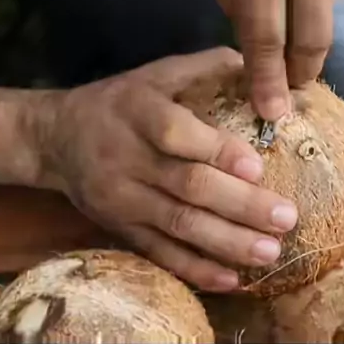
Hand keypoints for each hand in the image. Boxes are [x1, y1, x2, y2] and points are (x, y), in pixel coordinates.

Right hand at [32, 47, 297, 291]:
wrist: (56, 139)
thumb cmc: (120, 102)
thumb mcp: (154, 74)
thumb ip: (203, 67)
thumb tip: (258, 64)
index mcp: (137, 112)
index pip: (176, 133)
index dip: (216, 150)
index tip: (257, 166)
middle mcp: (128, 157)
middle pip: (187, 185)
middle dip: (240, 205)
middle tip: (286, 217)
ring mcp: (122, 199)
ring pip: (178, 224)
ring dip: (227, 242)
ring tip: (271, 251)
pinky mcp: (119, 229)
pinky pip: (159, 253)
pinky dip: (195, 269)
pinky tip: (231, 279)